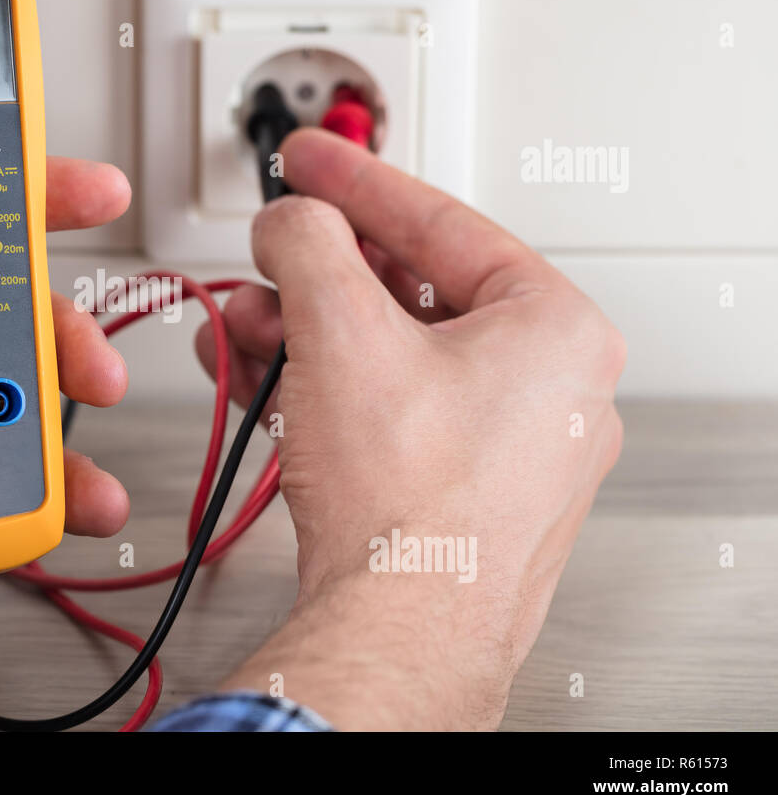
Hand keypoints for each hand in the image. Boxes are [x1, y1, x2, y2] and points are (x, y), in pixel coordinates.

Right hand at [195, 128, 624, 728]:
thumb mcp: (340, 330)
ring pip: (387, 357)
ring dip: (302, 337)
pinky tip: (263, 385)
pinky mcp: (460, 491)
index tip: (308, 160)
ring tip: (241, 334)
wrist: (396, 634)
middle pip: (406, 293)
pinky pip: (386, 412)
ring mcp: (506, 447)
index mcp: (553, 328)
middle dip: (312, 279)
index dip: (355, 180)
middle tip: (264, 261)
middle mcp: (546, 389)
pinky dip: (322, 390)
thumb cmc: (408, 505)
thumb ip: (308, 242)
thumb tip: (291, 222)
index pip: (440, 221)